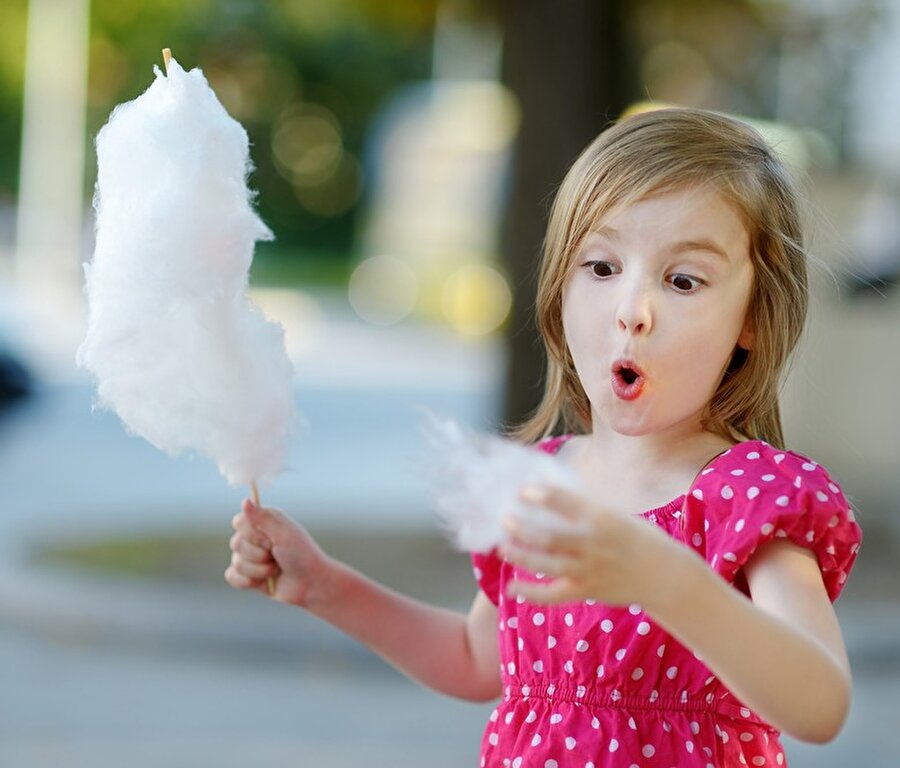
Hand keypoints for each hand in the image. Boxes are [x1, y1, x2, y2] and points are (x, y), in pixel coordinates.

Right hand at [225, 499, 332, 606]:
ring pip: (236, 563)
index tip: (270, 539)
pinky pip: (232, 577)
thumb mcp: (284, 534)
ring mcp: (250, 557)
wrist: (311, 584)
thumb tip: (245, 501)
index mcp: (264, 522)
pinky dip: (248, 582)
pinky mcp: (248, 575)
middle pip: (236, 543)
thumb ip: (262, 519)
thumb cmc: (302, 555)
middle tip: (277, 556)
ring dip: (259, 570)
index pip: (239, 522)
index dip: (251, 534)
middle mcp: (255, 537)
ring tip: (276, 569)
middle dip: (259, 555)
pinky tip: (261, 583)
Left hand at [501, 485, 683, 607]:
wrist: (665, 575)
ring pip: (548, 565)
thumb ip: (585, 510)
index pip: (567, 502)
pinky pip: (554, 595)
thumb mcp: (615, 516)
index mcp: (602, 518)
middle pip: (551, 537)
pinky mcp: (587, 590)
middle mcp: (594, 544)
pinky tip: (512, 588)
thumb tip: (550, 497)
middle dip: (524, 528)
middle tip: (504, 519)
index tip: (522, 490)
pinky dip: (531, 594)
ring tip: (503, 548)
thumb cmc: (637, 538)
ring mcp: (590, 569)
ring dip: (523, 557)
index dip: (542, 495)